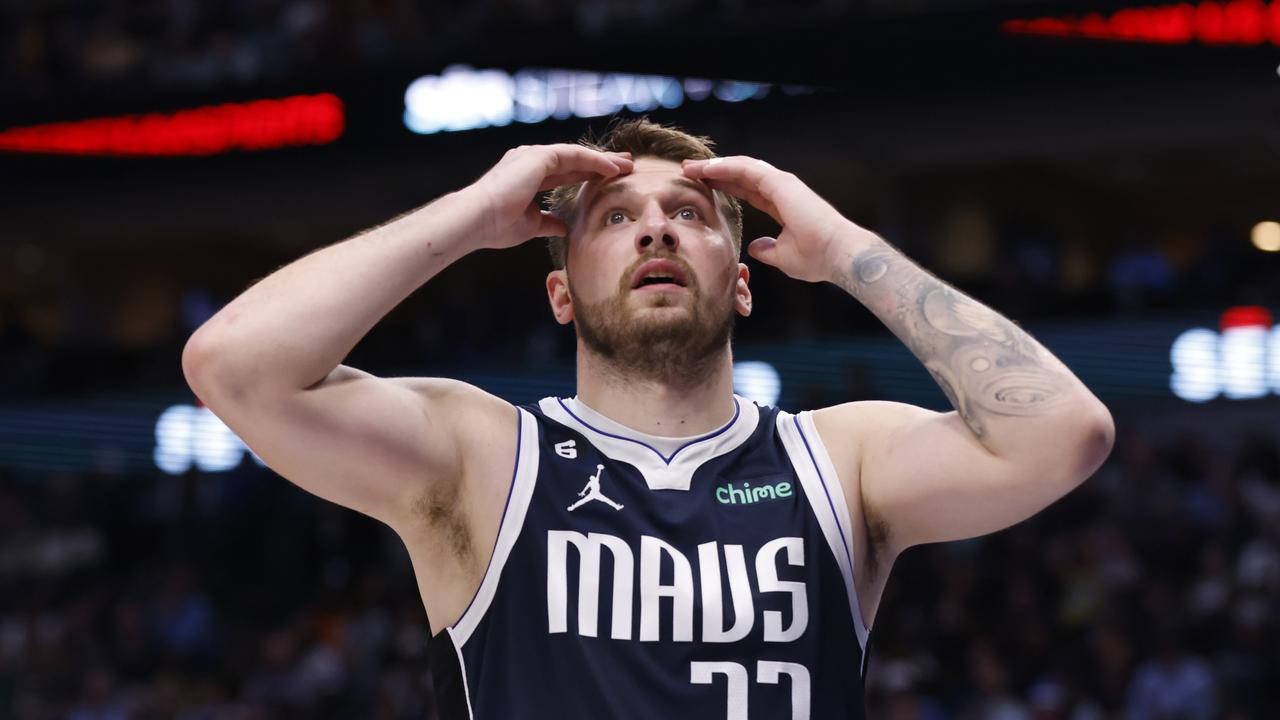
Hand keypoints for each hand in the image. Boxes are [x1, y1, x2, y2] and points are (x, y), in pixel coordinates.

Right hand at [467, 144, 633, 249]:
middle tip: (626, 165)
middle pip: (575, 161)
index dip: (588, 176)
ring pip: (577, 155)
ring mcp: (533, 156)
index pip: (565, 174)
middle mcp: (530, 161)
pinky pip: (574, 155)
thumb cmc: (497, 226)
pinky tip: (613, 168)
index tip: (610, 180)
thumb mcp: (531, 225)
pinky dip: (595, 161)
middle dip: (601, 163)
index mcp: (528, 176)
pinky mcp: (539, 156)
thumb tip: (564, 226)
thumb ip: (548, 222)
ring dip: (604, 160)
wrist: (477, 220)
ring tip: (627, 164)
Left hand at [681, 156, 852, 282]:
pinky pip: (746, 170)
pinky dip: (725, 167)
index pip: (746, 191)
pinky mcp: (781, 183)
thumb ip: (767, 250)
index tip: (702, 188)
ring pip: (740, 168)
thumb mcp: (783, 257)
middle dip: (713, 173)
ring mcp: (781, 183)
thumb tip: (754, 248)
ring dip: (714, 167)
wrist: (837, 256)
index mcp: (781, 205)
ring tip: (690, 168)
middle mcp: (781, 190)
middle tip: (688, 172)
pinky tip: (706, 169)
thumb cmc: (816, 258)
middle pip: (740, 176)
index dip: (724, 187)